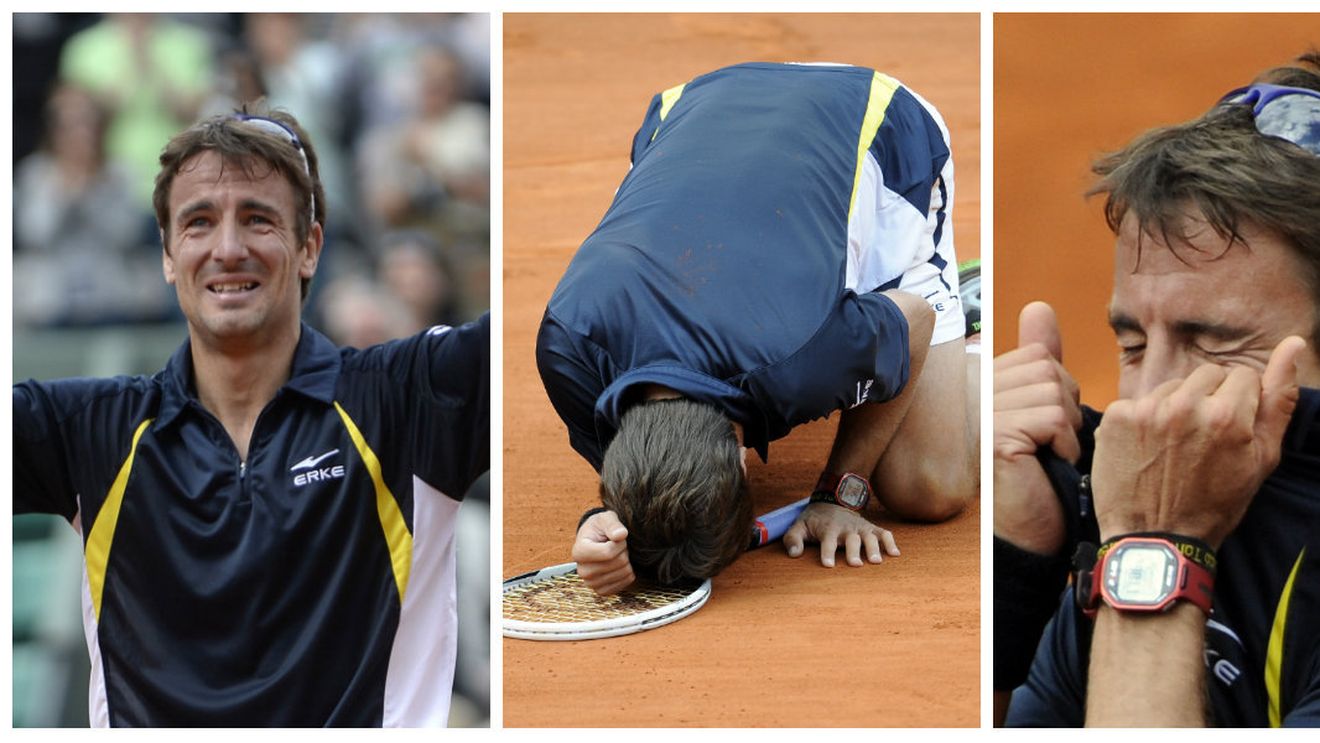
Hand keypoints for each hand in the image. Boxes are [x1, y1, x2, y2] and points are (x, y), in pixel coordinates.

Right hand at [571, 510, 634, 594]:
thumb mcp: (605, 519)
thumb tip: (621, 535)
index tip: (616, 538)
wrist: (596, 543)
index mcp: (579, 552)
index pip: (609, 552)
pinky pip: (625, 583)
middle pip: (618, 563)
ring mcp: (591, 583)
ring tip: (616, 555)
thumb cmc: (601, 528)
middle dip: (624, 551)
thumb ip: (613, 524)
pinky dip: (627, 573)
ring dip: (626, 562)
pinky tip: (619, 566)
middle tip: (616, 546)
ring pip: (623, 573)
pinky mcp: (601, 591)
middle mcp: (582, 571)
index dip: (620, 543)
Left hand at [783, 503, 898, 566]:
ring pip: (869, 536)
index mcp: (828, 529)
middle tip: (855, 564)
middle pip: (851, 540)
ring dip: (874, 548)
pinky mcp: (871, 528)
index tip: (828, 564)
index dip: (827, 552)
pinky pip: (883, 533)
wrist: (832, 500)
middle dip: (853, 551)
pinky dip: (890, 542)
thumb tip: (793, 554)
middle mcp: (846, 528)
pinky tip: (895, 554)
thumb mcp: (798, 526)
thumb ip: (792, 539)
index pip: (827, 541)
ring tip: (876, 562)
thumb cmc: (814, 520)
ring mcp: (860, 528)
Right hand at [992, 302, 1081, 554]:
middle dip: (1068, 408)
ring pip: (1053, 392)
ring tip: (1051, 457)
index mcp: (984, 384)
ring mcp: (980, 416)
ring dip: (1069, 430)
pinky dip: (1066, 444)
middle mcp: (974, 396)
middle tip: (1053, 446)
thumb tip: (1038, 306)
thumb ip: (1041, 360)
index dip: (1061, 391)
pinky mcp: (994, 436)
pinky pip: (1052, 417)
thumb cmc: (1044, 477)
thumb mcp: (1048, 411)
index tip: (1050, 429)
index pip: (1038, 356)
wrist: (1032, 534)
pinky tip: (1051, 465)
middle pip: (1047, 370)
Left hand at [1091, 336, 1303, 547]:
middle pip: (1207, 375)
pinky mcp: (1116, 417)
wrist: (1154, 538)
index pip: (1242, 376)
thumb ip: (1279, 399)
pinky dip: (1145, 418)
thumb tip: (1293, 344)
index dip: (1240, 402)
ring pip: (1173, 385)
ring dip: (1177, 406)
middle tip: (1203, 439)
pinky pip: (1140, 400)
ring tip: (1176, 444)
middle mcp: (1184, 406)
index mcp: (1226, 415)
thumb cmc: (1215, 504)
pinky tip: (1148, 447)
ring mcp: (1145, 410)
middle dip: (1211, 398)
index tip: (1231, 429)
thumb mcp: (1261, 458)